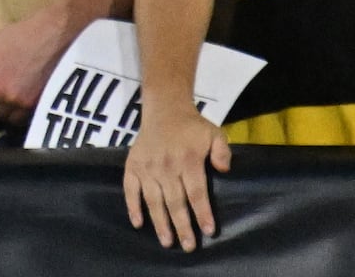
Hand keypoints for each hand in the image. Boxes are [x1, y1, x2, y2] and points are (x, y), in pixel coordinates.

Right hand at [125, 103, 229, 250]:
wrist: (164, 108)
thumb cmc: (192, 126)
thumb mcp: (214, 133)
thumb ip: (222, 151)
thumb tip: (224, 170)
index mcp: (187, 160)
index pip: (196, 192)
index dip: (202, 212)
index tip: (208, 231)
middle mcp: (166, 166)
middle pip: (175, 201)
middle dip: (182, 226)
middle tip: (188, 245)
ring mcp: (147, 167)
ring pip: (153, 200)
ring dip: (160, 222)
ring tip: (166, 242)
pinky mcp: (132, 165)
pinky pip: (130, 189)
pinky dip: (132, 206)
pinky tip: (138, 223)